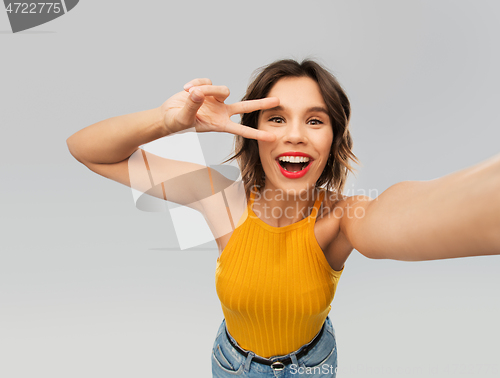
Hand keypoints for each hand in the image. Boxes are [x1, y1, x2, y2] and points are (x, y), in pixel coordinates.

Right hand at [160, 78, 278, 141]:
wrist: (167, 115)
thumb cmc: (175, 122)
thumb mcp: (183, 118)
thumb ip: (192, 106)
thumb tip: (198, 93)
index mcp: (219, 124)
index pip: (241, 129)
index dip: (256, 133)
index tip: (272, 137)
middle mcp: (221, 112)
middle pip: (246, 106)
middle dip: (261, 103)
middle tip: (278, 100)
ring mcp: (216, 100)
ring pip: (222, 89)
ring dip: (207, 89)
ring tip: (190, 94)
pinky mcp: (208, 89)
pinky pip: (207, 81)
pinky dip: (195, 83)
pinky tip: (186, 89)